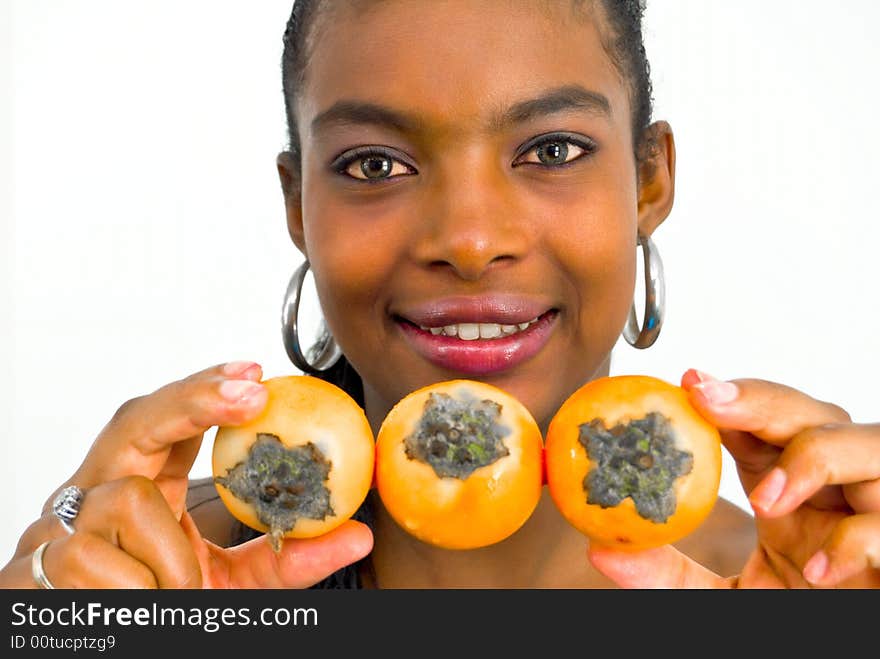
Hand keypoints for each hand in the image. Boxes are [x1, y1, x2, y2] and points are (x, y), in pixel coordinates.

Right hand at [0, 362, 372, 587]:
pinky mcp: (32, 567)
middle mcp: (94, 492)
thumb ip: (287, 559)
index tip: (254, 376)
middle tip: (249, 395)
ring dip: (168, 554)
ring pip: (126, 500)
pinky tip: (139, 604)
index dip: (204, 391)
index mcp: (138, 483)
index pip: (167, 422)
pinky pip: (95, 560)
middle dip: (193, 401)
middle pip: (134, 422)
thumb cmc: (160, 606)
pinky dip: (136, 589)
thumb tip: (358, 537)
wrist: (104, 652)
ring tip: (174, 591)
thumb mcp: (232, 582)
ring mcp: (57, 525)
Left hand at [587, 369, 879, 587]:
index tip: (687, 383)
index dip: (729, 395)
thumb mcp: (722, 597)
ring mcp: (876, 509)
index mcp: (789, 486)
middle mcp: (836, 488)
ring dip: (815, 459)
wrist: (835, 650)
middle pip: (816, 414)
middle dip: (763, 401)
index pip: (763, 422)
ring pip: (871, 445)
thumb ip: (669, 575)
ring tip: (767, 499)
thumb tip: (603, 552)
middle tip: (710, 402)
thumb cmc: (792, 614)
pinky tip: (817, 569)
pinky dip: (859, 538)